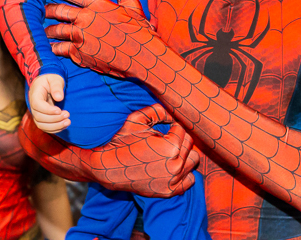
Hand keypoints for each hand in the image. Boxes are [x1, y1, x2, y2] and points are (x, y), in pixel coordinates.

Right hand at [19, 102, 199, 197]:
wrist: (108, 168)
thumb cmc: (122, 142)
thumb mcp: (137, 119)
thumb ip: (157, 110)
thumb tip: (173, 112)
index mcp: (170, 146)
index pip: (183, 130)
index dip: (173, 126)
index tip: (163, 129)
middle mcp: (175, 165)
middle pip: (190, 145)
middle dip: (178, 139)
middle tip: (163, 139)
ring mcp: (173, 181)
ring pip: (192, 161)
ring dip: (184, 155)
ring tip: (168, 152)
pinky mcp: (170, 192)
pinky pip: (190, 180)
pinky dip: (184, 173)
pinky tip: (170, 166)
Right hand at [29, 74, 69, 132]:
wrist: (47, 84)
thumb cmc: (51, 80)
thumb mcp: (55, 79)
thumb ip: (56, 87)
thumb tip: (59, 98)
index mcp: (35, 94)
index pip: (37, 105)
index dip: (47, 110)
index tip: (59, 110)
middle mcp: (34, 106)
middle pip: (39, 117)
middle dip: (54, 119)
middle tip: (67, 114)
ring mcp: (37, 113)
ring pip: (41, 125)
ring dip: (55, 126)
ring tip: (68, 122)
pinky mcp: (42, 119)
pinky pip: (45, 128)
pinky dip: (55, 129)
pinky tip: (64, 125)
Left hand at [46, 0, 159, 81]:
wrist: (141, 55)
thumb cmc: (138, 30)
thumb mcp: (132, 4)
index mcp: (97, 4)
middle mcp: (85, 19)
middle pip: (59, 11)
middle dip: (46, 9)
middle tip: (39, 9)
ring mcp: (80, 37)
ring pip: (56, 31)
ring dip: (47, 30)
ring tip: (42, 30)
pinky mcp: (80, 54)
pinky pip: (60, 49)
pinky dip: (53, 48)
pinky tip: (47, 48)